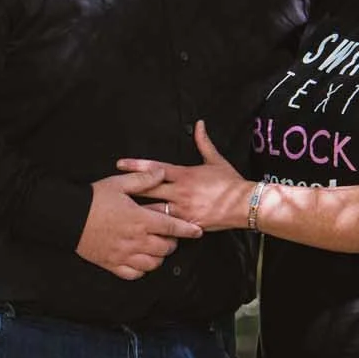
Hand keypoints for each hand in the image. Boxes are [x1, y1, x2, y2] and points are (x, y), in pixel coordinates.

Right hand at [76, 169, 204, 280]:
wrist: (67, 216)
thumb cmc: (93, 199)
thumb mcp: (118, 183)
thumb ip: (143, 179)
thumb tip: (162, 172)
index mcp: (140, 219)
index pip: (172, 227)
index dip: (188, 230)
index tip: (197, 231)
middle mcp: (136, 240)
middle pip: (165, 248)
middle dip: (172, 243)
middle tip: (170, 236)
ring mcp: (124, 254)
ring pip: (153, 264)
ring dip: (159, 257)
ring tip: (157, 248)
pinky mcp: (112, 264)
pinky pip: (134, 274)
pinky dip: (141, 270)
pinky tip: (141, 261)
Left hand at [117, 120, 252, 231]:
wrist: (245, 204)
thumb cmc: (230, 182)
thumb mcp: (216, 160)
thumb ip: (204, 143)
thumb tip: (199, 124)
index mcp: (184, 174)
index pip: (155, 168)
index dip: (136, 166)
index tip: (120, 164)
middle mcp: (181, 191)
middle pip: (149, 190)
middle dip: (130, 190)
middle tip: (113, 191)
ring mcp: (184, 209)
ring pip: (155, 211)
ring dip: (139, 212)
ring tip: (122, 214)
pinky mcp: (189, 224)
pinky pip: (169, 228)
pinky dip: (157, 229)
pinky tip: (143, 232)